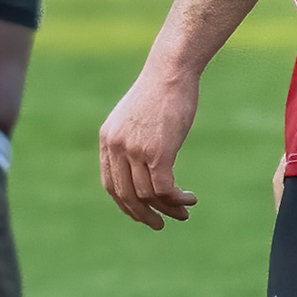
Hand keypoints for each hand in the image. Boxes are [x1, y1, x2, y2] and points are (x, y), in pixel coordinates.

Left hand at [97, 62, 202, 229]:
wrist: (170, 71)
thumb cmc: (159, 92)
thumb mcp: (136, 118)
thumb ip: (132, 141)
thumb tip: (143, 164)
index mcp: (107, 140)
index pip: (110, 185)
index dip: (125, 204)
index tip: (141, 213)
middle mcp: (117, 147)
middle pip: (126, 195)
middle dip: (143, 215)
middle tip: (160, 225)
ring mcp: (136, 150)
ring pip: (147, 195)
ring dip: (167, 209)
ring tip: (184, 212)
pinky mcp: (158, 152)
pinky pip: (163, 188)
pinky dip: (176, 199)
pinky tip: (189, 199)